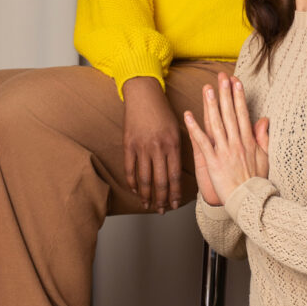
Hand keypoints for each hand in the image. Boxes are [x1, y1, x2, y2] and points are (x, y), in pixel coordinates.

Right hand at [122, 76, 181, 213]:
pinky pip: (130, 168)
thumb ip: (177, 150)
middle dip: (161, 199)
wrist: (143, 95)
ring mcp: (142, 147)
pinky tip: (136, 190)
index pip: (175, 176)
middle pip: (160, 181)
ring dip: (147, 195)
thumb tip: (177, 172)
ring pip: (144, 178)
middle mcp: (158, 148)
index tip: (174, 205)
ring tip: (148, 205)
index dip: (174, 193)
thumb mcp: (177, 129)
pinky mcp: (128, 144)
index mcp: (173, 144)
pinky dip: (132, 182)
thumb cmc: (162, 111)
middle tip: (161, 210)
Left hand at [184, 72, 268, 205]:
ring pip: (216, 123)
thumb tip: (264, 119)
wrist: (249, 200)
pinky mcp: (213, 161)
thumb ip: (263, 137)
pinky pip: (202, 142)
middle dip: (225, 93)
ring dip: (211, 105)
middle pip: (229, 114)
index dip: (238, 96)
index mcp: (248, 141)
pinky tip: (188, 115)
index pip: (242, 114)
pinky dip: (194, 128)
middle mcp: (236, 143)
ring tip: (207, 89)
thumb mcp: (265, 157)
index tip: (235, 82)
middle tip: (221, 76)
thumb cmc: (256, 181)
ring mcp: (224, 151)